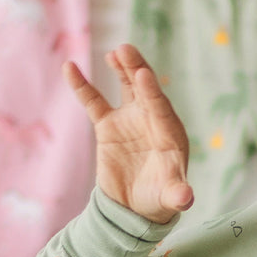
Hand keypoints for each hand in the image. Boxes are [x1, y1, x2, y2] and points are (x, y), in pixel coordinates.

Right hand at [63, 43, 193, 223]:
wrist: (134, 206)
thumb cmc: (158, 200)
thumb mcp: (169, 199)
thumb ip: (178, 196)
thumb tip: (185, 199)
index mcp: (171, 135)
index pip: (162, 109)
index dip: (152, 93)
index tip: (144, 74)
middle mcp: (153, 121)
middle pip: (146, 91)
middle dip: (138, 70)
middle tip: (126, 49)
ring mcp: (131, 119)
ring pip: (126, 88)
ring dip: (121, 69)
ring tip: (114, 53)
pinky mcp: (109, 125)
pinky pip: (94, 102)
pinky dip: (83, 86)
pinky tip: (70, 67)